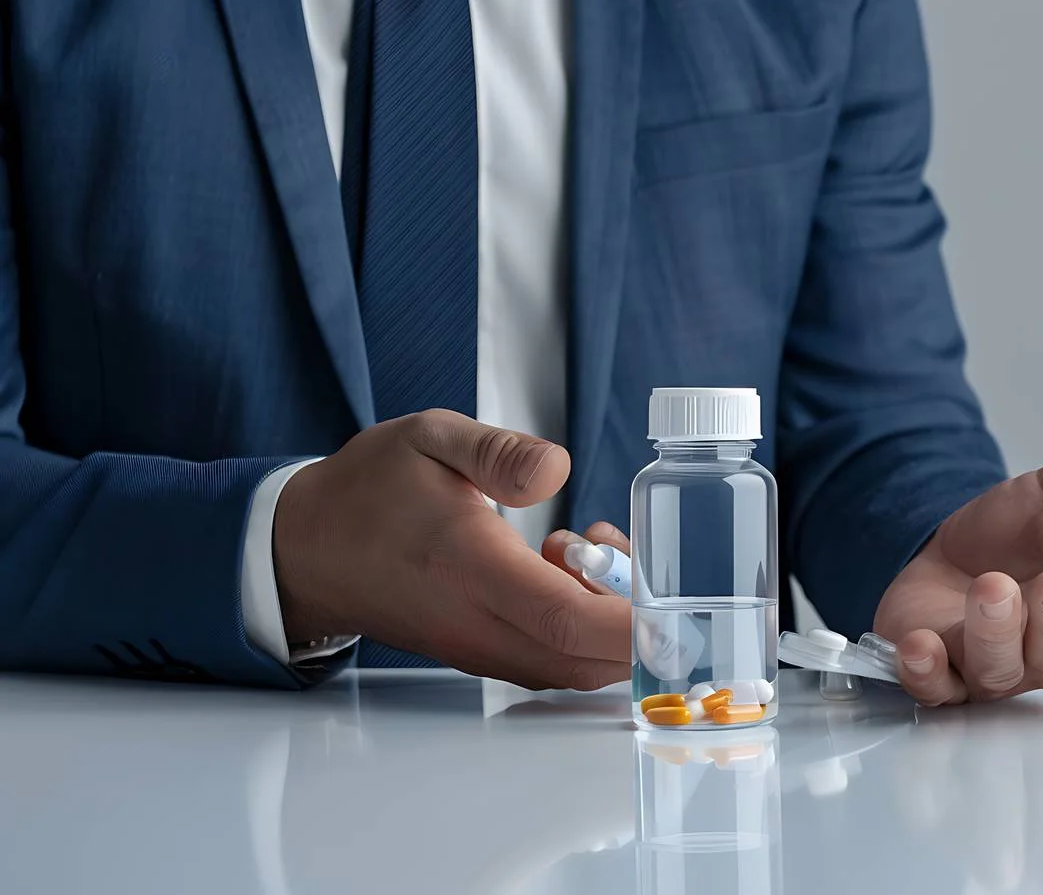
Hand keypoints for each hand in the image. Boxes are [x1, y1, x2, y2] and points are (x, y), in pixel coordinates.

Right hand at [273, 409, 629, 689]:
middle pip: (583, 659)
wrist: (308, 549)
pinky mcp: (483, 653)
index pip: (564, 619)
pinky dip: (584, 630)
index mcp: (468, 567)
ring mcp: (480, 647)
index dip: (629, 621)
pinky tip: (568, 569)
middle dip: (636, 620)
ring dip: (609, 623)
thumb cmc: (369, 491)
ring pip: (572, 667)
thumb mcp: (430, 438)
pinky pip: (553, 661)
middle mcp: (478, 623)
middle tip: (629, 551)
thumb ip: (498, 452)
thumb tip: (556, 469)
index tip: (671, 601)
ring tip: (593, 549)